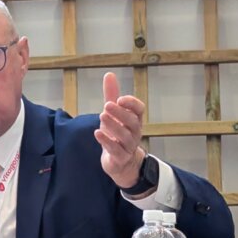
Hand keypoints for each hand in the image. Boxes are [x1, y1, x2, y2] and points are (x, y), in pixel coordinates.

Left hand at [94, 72, 145, 188]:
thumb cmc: (117, 134)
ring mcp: (128, 146)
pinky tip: (97, 133)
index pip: (139, 109)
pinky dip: (107, 142)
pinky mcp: (120, 158)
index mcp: (134, 120)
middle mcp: (134, 132)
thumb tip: (109, 74)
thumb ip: (111, 96)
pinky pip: (116, 150)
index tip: (120, 98)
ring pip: (125, 136)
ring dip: (114, 126)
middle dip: (121, 113)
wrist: (120, 162)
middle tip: (107, 104)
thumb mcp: (113, 114)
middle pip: (132, 122)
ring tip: (102, 116)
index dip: (132, 103)